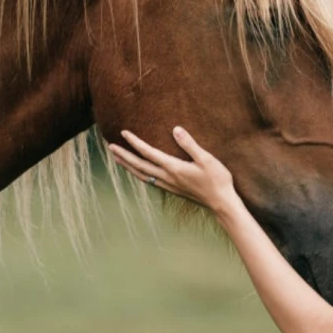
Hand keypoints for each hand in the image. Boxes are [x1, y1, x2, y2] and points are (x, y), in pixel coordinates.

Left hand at [108, 127, 240, 215]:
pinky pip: (150, 181)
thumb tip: (175, 129)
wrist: (221, 203)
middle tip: (111, 146)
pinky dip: (140, 175)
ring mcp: (169, 185)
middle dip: (124, 156)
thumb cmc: (217, 180)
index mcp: (174, 168)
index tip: (124, 133)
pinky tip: (139, 173)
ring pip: (142, 175)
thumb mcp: (206, 159)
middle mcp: (167, 177)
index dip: (135, 142)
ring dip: (128, 167)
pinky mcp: (173, 190)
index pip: (149, 153)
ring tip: (118, 159)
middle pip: (140, 166)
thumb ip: (190, 144)